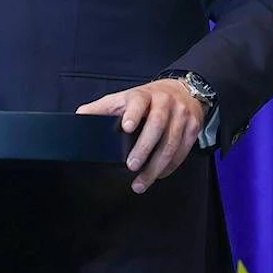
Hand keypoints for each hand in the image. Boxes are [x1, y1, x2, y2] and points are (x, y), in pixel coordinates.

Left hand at [75, 80, 206, 193]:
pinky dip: (169, 167)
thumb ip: (102, 109)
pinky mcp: (193, 127)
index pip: (139, 101)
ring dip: (156, 166)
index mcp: (144, 95)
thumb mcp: (124, 98)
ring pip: (171, 142)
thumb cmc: (148, 98)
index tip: (126, 127)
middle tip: (131, 166)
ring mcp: (181, 115)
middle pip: (157, 124)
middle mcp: (165, 102)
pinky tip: (157, 175)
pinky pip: (182, 151)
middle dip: (144, 147)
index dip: (133, 113)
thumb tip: (79, 117)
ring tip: (140, 182)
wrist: (182, 90)